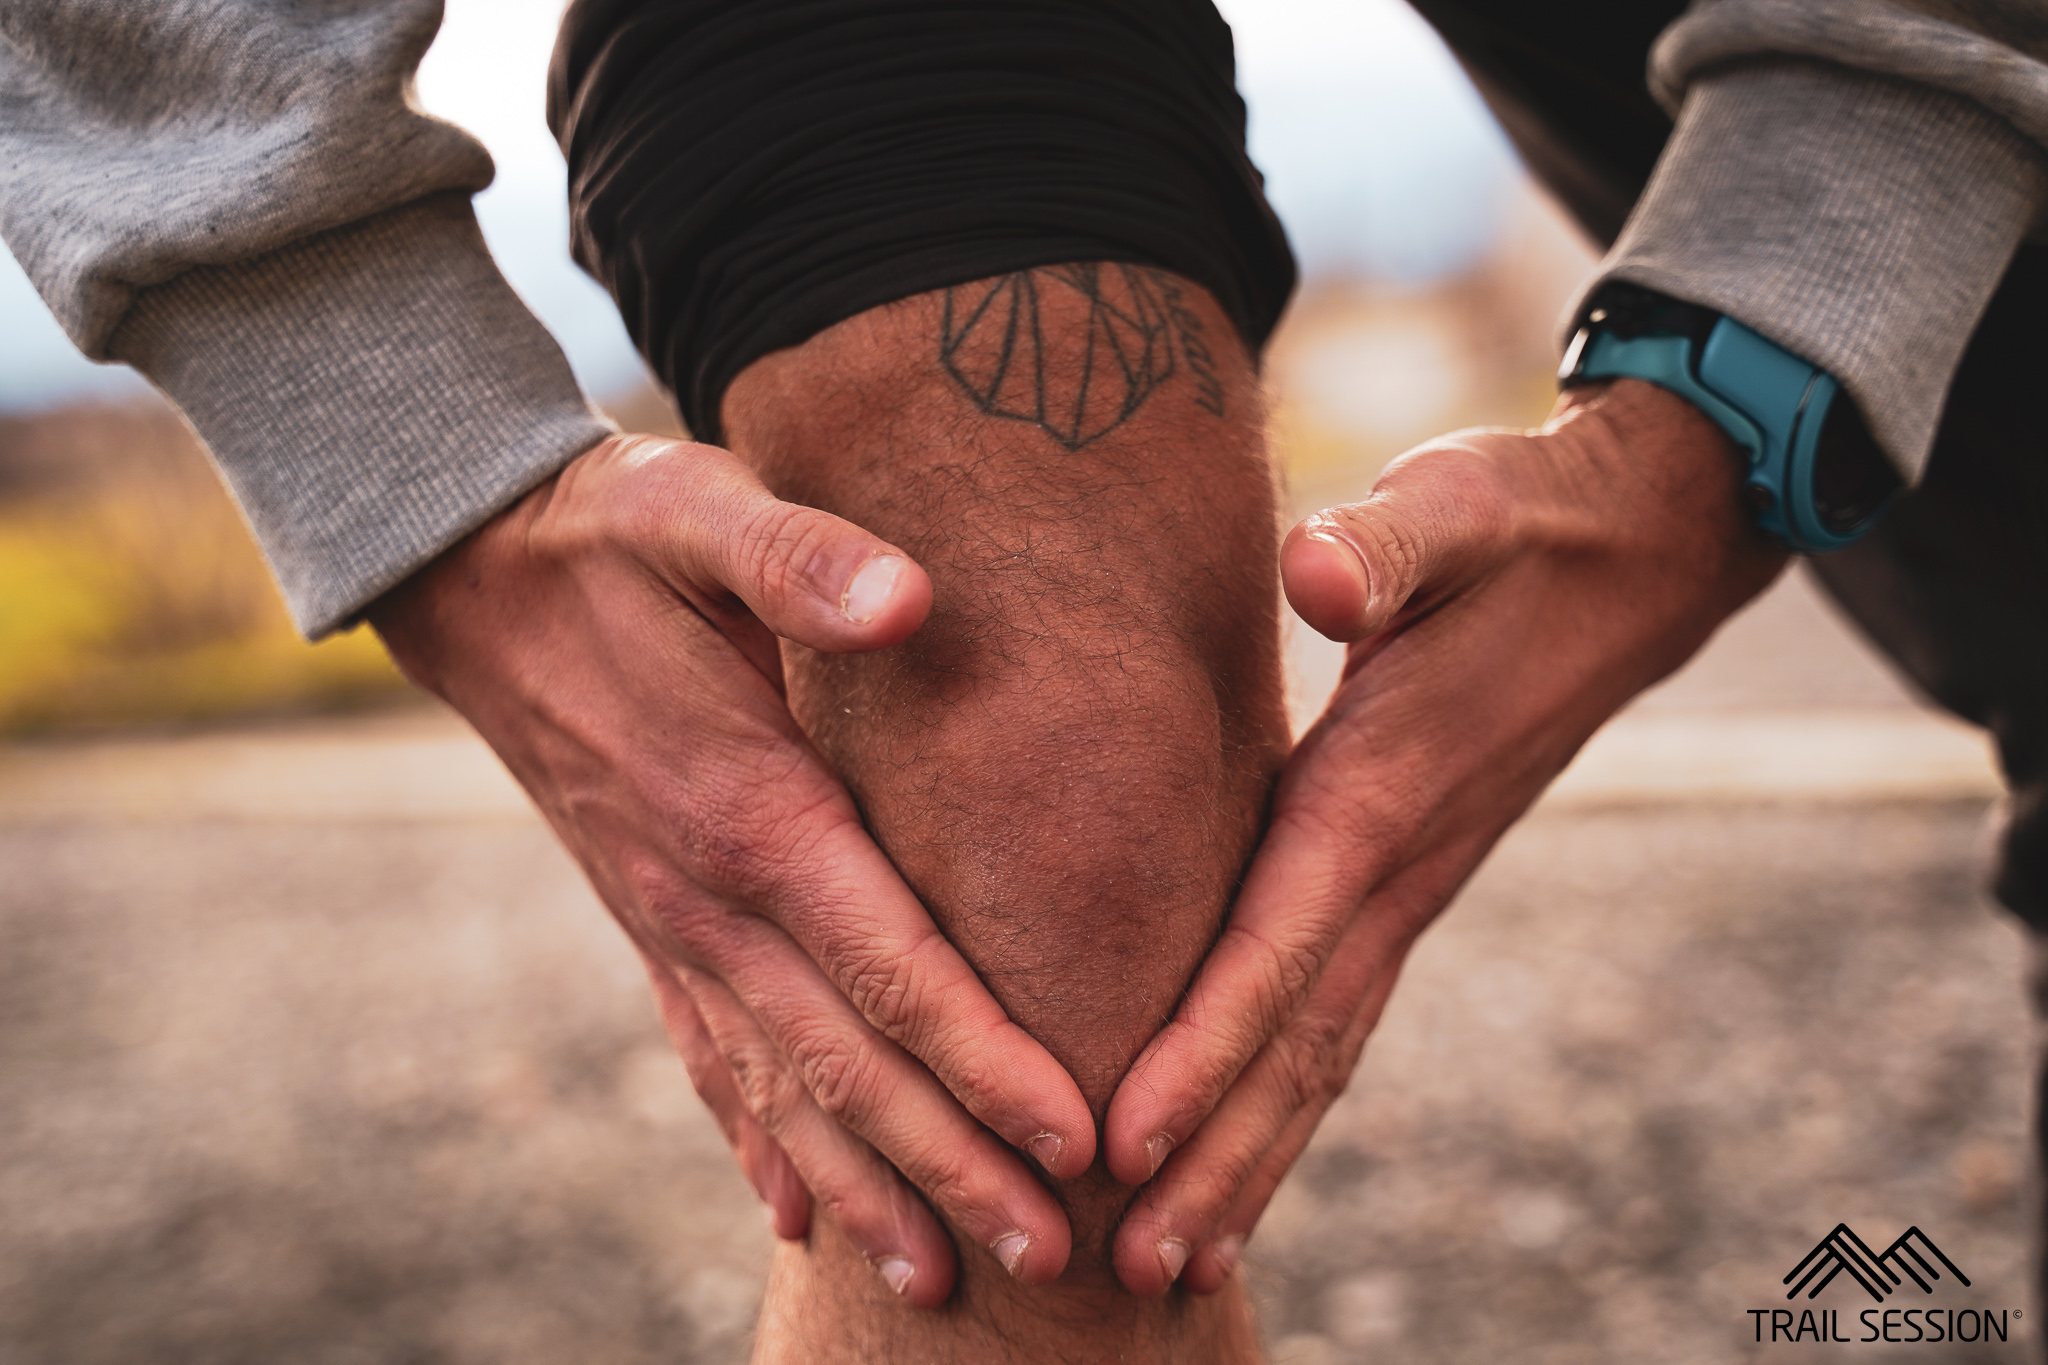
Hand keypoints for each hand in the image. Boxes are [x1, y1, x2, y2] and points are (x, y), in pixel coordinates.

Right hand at [369, 433, 1093, 1304]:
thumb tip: (910, 598)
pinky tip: (797, 1213)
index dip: (980, 1058)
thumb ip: (800, 557)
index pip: (887, 965)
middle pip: (846, 1063)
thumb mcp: (703, 510)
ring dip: (865, 1189)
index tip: (1070, 1137)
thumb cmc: (618, 538)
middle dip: (951, 1166)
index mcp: (751, 810)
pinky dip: (756, 1143)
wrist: (479, 579)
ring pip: (778, 1089)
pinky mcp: (651, 927)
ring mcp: (672, 926)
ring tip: (940, 1283)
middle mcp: (710, 896)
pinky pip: (708, 1057)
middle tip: (1053, 1257)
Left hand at [1104, 380, 1787, 1292]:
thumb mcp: (1460, 502)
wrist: (1646, 548)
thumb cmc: (1526, 520)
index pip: (1279, 942)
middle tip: (1133, 1272)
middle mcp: (1399, 864)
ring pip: (1325, 1051)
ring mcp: (1413, 884)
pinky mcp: (1408, 876)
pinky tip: (1245, 1149)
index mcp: (1383, 788)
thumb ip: (1391, 540)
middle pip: (1300, 1043)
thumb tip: (1317, 571)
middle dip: (1218, 1159)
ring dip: (1255, 1159)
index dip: (1201, 1045)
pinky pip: (1340, 1011)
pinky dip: (1290, 1096)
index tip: (1121, 1142)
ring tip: (1178, 1263)